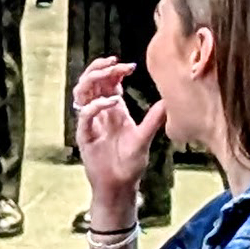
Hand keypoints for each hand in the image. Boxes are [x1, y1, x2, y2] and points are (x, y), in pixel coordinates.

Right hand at [70, 55, 167, 206]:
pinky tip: (111, 101)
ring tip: (108, 74)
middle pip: (90, 83)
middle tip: (115, 63)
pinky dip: (96, 106)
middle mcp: (99, 114)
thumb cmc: (131, 164)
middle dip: (100, 69)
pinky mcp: (85, 136)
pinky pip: (84, 116)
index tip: (129, 65)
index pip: (107, 83)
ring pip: (81, 94)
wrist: (120, 185)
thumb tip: (168, 101)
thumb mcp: (145, 138)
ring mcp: (90, 124)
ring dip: (92, 80)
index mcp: (113, 111)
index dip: (114, 70)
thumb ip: (153, 119)